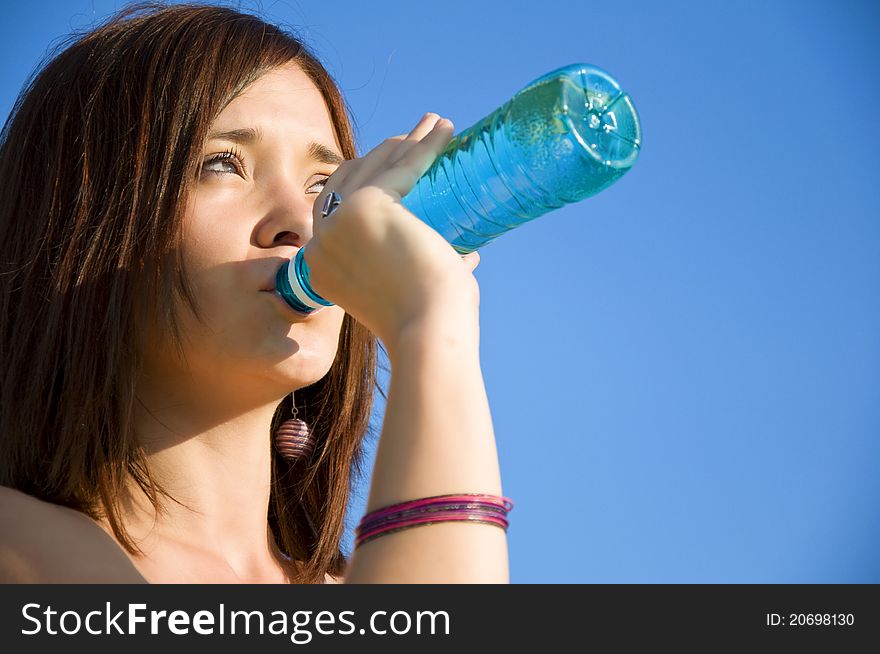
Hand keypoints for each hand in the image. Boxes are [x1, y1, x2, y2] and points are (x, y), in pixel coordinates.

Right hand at [302, 114, 480, 346]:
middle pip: (351, 178)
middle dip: (386, 153)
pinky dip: (425, 146)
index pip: (334, 205)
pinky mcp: (370, 206)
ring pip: (376, 167)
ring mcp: (341, 222)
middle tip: (418, 138)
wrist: (426, 334)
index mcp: (321, 264)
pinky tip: (445, 131)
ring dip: (407, 141)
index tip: (395, 165)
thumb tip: (468, 253)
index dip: (362, 179)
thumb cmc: (426, 323)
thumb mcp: (409, 293)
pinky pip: (402, 167)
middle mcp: (321, 241)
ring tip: (436, 126)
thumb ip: (427, 274)